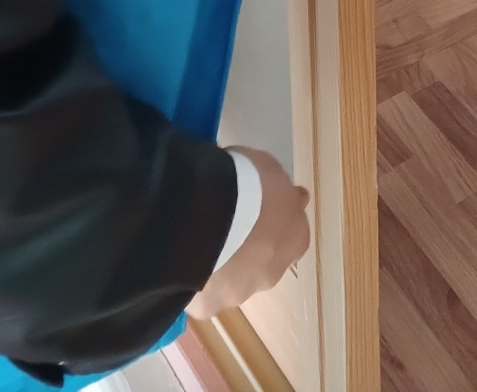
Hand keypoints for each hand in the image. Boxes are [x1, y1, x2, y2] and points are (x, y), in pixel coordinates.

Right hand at [187, 150, 309, 320]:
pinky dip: (194, 279)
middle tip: (225, 225)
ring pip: (232, 280)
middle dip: (248, 247)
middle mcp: (273, 271)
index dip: (274, 218)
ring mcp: (241, 292)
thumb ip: (279, 190)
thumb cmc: (245, 182)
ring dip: (222, 265)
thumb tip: (292, 197)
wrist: (205, 214)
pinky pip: (202, 292)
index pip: (292, 232)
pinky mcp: (209, 305)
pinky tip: (180, 261)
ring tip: (196, 241)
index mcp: (295, 237)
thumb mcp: (269, 169)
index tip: (258, 206)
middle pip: (263, 261)